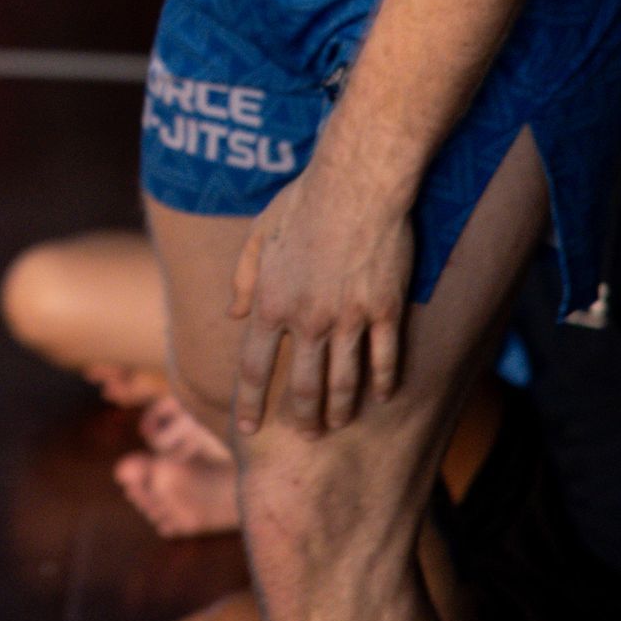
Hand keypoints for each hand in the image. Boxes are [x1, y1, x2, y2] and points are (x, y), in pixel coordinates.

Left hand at [229, 167, 412, 435]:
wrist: (357, 182)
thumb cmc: (303, 201)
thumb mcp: (258, 235)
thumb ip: (243, 279)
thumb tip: (233, 316)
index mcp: (271, 303)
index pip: (253, 368)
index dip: (249, 403)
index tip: (245, 429)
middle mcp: (308, 318)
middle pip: (302, 386)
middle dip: (301, 418)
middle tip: (305, 437)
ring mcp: (349, 317)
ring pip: (345, 381)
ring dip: (340, 410)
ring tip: (338, 426)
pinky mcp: (386, 309)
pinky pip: (386, 358)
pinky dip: (384, 382)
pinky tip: (382, 396)